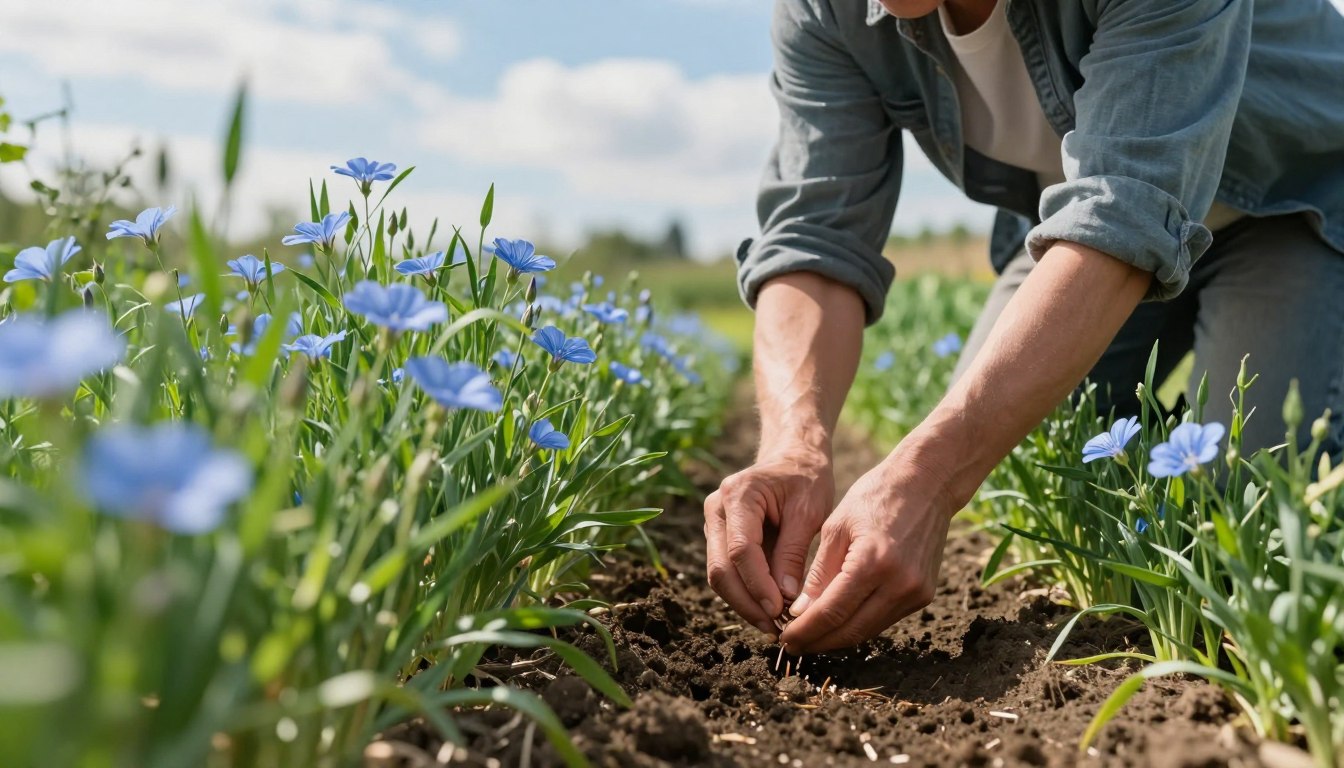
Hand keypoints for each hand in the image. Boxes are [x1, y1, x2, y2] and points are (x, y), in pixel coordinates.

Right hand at [704, 449, 834, 635]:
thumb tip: (784, 598)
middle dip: (747, 603)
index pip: (741, 550)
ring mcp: (714, 523)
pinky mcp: (720, 536)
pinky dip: (745, 593)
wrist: (794, 458)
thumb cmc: (806, 479)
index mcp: (738, 495)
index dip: (758, 586)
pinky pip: (727, 571)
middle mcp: (716, 508)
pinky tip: (768, 610)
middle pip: (721, 568)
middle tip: (775, 628)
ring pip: (720, 575)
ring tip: (774, 625)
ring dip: (744, 603)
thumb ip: (794, 553)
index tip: (780, 611)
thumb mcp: (809, 511)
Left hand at [779, 452, 955, 653]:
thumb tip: (799, 613)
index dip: (805, 631)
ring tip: (810, 637)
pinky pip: (884, 619)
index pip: (831, 612)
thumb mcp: (836, 528)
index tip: (785, 638)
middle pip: (851, 630)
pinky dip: (859, 624)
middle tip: (793, 645)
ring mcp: (916, 592)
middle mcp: (900, 584)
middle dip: (819, 642)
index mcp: (873, 562)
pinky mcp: (925, 595)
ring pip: (869, 630)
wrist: (928, 484)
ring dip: (838, 638)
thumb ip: (819, 574)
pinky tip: (838, 622)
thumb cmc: (876, 496)